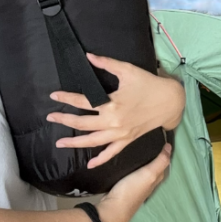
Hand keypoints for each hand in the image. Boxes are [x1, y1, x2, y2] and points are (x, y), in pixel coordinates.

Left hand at [47, 53, 185, 168]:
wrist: (170, 102)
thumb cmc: (149, 84)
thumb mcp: (128, 70)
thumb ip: (107, 64)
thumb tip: (88, 56)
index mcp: (112, 104)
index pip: (83, 102)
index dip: (66, 98)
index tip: (54, 96)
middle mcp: (113, 122)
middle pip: (83, 124)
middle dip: (64, 120)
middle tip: (50, 117)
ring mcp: (120, 134)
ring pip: (92, 141)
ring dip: (74, 143)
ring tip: (60, 143)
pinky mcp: (127, 140)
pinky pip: (112, 153)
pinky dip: (100, 160)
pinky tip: (89, 165)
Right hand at [95, 142, 171, 221]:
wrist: (112, 209)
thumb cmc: (131, 190)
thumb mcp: (148, 174)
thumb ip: (159, 162)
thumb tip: (169, 147)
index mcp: (155, 179)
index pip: (163, 163)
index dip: (163, 152)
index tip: (158, 138)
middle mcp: (147, 184)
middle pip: (152, 167)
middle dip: (151, 155)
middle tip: (144, 140)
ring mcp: (135, 187)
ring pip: (141, 171)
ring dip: (139, 161)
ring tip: (133, 147)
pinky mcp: (123, 188)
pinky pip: (130, 174)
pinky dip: (129, 167)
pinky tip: (123, 161)